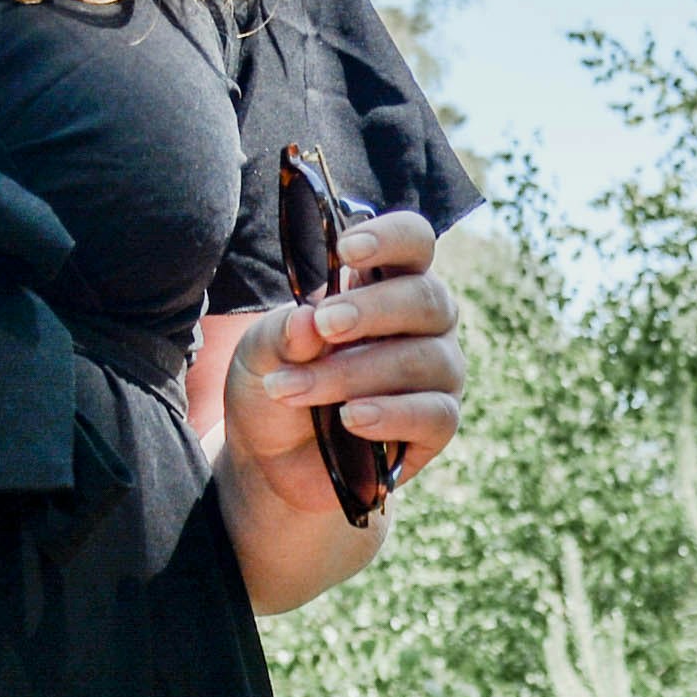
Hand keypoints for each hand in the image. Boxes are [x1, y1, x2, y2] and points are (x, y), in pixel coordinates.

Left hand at [214, 204, 464, 608]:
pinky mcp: (437, 425)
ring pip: (425, 359)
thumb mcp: (259, 354)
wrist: (271, 459)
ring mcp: (437, 373)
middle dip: (373, 310)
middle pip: (427, 298)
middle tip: (324, 325)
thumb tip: (310, 321)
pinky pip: (436, 414)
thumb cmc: (275, 382)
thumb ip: (282, 334)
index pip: (413, 243)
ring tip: (298, 391)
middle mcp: (422, 322)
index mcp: (384, 283)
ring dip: (356, 373)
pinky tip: (349, 419)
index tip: (348, 249)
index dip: (391, 238)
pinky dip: (391, 414)